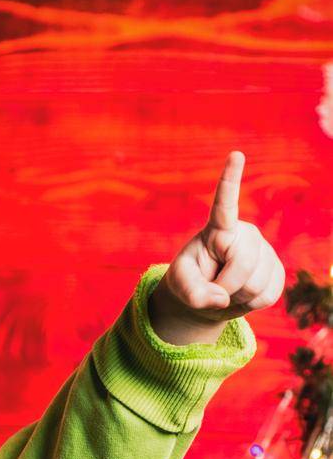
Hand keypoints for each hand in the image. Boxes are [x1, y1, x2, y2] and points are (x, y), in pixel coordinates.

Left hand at [148, 150, 284, 343]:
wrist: (210, 298)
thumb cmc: (191, 283)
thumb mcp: (180, 286)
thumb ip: (192, 293)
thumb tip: (221, 298)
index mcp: (218, 229)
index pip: (225, 204)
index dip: (230, 180)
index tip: (236, 154)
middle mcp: (246, 234)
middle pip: (243, 266)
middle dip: (225, 286)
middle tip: (213, 287)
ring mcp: (264, 251)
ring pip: (256, 285)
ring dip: (237, 297)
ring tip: (227, 289)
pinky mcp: (276, 271)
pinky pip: (267, 296)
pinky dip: (250, 304)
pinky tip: (242, 294)